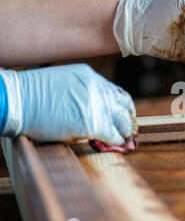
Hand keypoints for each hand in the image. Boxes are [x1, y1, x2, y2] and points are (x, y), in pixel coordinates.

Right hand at [0, 64, 134, 144]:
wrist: (18, 100)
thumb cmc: (32, 95)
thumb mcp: (63, 83)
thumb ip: (82, 92)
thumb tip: (91, 108)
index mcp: (90, 77)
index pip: (115, 92)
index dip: (121, 104)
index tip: (124, 112)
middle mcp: (98, 89)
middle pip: (124, 104)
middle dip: (128, 117)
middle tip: (129, 127)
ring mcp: (97, 105)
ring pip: (123, 119)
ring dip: (125, 129)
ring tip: (125, 136)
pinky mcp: (93, 124)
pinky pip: (113, 134)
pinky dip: (116, 140)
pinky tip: (116, 143)